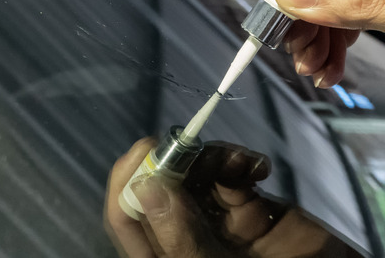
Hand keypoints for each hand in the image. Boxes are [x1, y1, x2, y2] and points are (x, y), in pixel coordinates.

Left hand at [105, 138, 363, 256]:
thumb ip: (183, 239)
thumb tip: (145, 190)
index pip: (126, 218)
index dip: (128, 181)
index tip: (148, 149)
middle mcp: (186, 240)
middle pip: (161, 187)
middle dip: (177, 160)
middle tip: (193, 144)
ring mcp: (217, 224)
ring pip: (196, 174)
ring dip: (214, 157)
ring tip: (243, 163)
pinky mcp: (249, 210)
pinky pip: (233, 175)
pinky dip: (243, 162)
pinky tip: (259, 168)